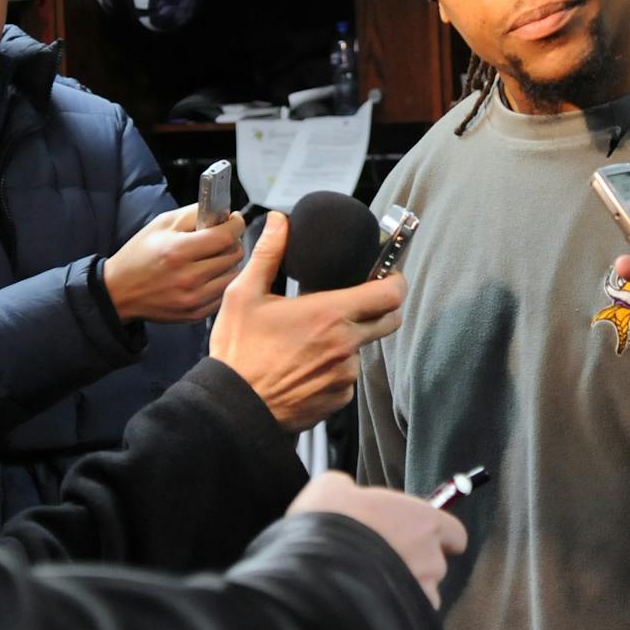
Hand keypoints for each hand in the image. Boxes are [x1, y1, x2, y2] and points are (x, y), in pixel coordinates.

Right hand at [102, 204, 245, 323]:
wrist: (119, 292)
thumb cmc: (138, 255)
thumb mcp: (160, 225)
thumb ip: (193, 214)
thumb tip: (221, 212)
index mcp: (178, 251)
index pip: (225, 237)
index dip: (236, 224)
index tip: (235, 220)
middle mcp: (188, 277)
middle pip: (233, 255)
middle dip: (232, 242)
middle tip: (222, 238)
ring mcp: (193, 298)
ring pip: (233, 275)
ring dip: (229, 262)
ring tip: (215, 257)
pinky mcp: (195, 313)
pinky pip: (223, 293)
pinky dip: (221, 281)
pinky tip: (209, 274)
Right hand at [209, 212, 404, 430]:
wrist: (233, 408)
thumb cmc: (238, 352)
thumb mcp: (244, 295)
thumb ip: (269, 254)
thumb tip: (279, 222)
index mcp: (329, 314)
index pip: (389, 293)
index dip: (395, 281)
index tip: (388, 276)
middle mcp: (345, 345)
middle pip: (389, 320)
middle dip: (382, 307)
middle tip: (360, 300)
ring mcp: (345, 375)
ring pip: (362, 349)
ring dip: (348, 341)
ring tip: (312, 340)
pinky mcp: (339, 398)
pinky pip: (347, 377)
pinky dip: (334, 368)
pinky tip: (306, 366)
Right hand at [287, 471, 466, 608]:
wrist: (311, 568)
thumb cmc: (327, 522)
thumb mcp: (334, 487)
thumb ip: (353, 491)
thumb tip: (346, 492)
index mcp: (425, 522)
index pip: (455, 535)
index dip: (437, 537)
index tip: (418, 538)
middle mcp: (431, 559)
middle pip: (436, 566)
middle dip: (415, 566)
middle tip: (383, 560)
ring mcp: (420, 592)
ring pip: (422, 596)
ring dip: (406, 593)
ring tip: (375, 589)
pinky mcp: (405, 619)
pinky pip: (407, 619)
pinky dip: (393, 615)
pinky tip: (369, 608)